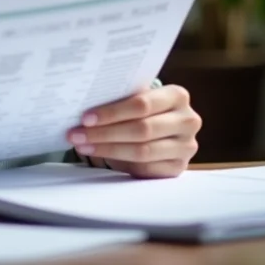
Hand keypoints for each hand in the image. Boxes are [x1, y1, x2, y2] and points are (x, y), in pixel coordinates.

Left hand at [67, 84, 201, 178]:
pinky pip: (146, 168)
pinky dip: (120, 163)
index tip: (85, 118)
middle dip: (104, 133)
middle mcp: (187, 120)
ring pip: (142, 151)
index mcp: (177, 95)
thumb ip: (121, 97)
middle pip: (141, 129)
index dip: (112, 112)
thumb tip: (82, 102)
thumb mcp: (138, 96)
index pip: (141, 104)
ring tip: (82, 145)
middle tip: (77, 134)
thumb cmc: (143, 107)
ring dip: (107, 149)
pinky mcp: (179, 168)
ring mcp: (186, 147)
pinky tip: (99, 156)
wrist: (165, 127)